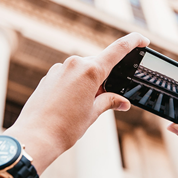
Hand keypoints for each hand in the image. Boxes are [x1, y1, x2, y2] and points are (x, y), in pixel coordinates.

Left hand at [4, 33, 149, 172]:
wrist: (35, 137)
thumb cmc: (65, 127)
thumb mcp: (93, 114)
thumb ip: (109, 101)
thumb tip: (123, 102)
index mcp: (90, 71)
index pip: (118, 49)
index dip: (133, 42)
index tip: (142, 40)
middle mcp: (74, 64)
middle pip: (99, 63)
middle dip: (105, 78)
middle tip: (104, 99)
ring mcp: (59, 68)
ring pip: (82, 70)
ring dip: (89, 83)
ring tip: (82, 107)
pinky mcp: (49, 76)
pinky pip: (68, 75)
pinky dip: (74, 85)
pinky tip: (69, 105)